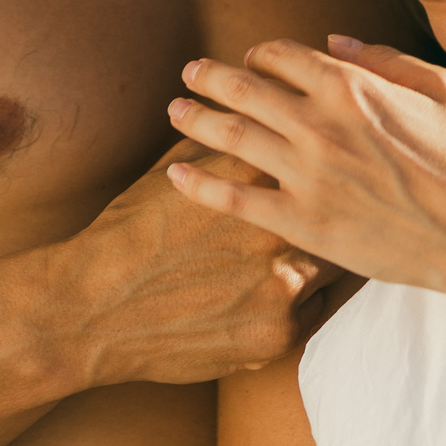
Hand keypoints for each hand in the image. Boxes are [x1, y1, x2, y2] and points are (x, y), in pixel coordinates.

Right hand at [68, 137, 336, 385]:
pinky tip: (297, 288)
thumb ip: (226, 142)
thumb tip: (261, 112)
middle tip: (353, 201)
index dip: (330, 155)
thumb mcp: (176, 167)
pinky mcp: (277, 333)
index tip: (339, 156)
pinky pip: (317, 310)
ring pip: (337, 264)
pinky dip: (309, 299)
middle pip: (341, 211)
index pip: (317, 155)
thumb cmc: (131, 231)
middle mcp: (275, 228)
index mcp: (253, 178)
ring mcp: (281, 285)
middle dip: (342, 206)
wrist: (91, 307)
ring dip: (333, 254)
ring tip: (338, 245)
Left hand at [164, 36, 445, 292]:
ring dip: (195, 118)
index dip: (260, 55)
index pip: (281, 56)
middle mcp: (318, 123)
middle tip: (189, 74)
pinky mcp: (299, 221)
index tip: (252, 61)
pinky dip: (199, 183)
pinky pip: (233, 198)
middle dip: (209, 76)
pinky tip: (176, 175)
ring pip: (230, 135)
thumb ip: (384, 58)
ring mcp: (305, 173)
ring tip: (176, 111)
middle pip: (243, 88)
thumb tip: (333, 40)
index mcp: (350, 86)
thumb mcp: (440, 88)